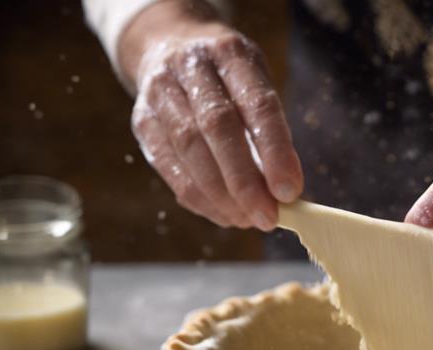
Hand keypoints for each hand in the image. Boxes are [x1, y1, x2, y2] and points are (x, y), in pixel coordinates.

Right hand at [125, 15, 301, 229]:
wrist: (165, 46)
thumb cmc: (227, 78)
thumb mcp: (256, 84)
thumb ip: (271, 131)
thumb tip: (287, 193)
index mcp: (230, 54)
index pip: (257, 104)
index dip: (275, 150)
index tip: (290, 191)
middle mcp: (190, 67)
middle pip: (217, 127)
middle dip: (245, 180)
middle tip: (268, 216)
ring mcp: (160, 92)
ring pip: (188, 149)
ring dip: (220, 195)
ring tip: (247, 220)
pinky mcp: (142, 121)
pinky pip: (169, 166)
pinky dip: (198, 197)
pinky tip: (223, 214)